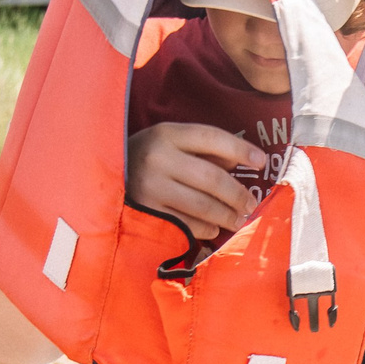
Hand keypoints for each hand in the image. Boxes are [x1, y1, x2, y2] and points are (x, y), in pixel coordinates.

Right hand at [127, 123, 267, 240]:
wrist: (103, 178)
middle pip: (212, 178)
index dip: (241, 149)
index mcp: (166, 134)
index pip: (211, 138)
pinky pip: (186, 224)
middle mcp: (157, 159)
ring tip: (239, 218)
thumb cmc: (146, 158)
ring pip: (202, 206)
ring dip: (227, 215)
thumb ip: (204, 149)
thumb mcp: (170, 142)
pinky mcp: (146, 213)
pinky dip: (206, 229)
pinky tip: (214, 228)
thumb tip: (241, 160)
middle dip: (238, 194)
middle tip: (252, 203)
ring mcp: (150, 188)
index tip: (262, 161)